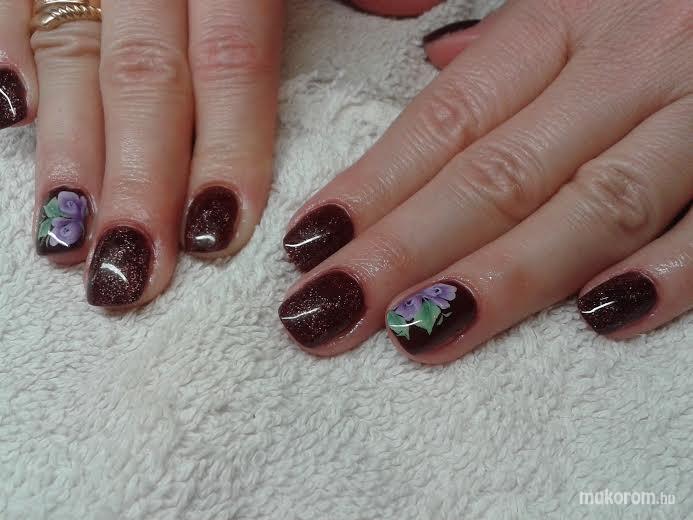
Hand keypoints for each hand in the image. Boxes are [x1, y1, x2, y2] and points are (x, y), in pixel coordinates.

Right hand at [0, 0, 282, 306]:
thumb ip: (305, 25)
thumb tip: (356, 87)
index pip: (234, 63)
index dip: (230, 149)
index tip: (218, 233)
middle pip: (147, 81)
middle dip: (141, 184)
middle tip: (136, 271)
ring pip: (72, 59)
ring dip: (70, 156)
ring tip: (67, 240)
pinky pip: (11, 6)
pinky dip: (6, 57)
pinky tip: (13, 118)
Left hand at [279, 0, 692, 363]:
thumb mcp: (573, 2)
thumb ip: (509, 53)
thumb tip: (438, 77)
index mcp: (562, 20)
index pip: (446, 120)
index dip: (373, 186)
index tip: (311, 247)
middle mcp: (628, 59)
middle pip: (498, 172)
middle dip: (404, 252)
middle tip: (328, 314)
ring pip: (594, 206)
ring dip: (505, 278)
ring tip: (420, 334)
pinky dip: (669, 271)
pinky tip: (599, 319)